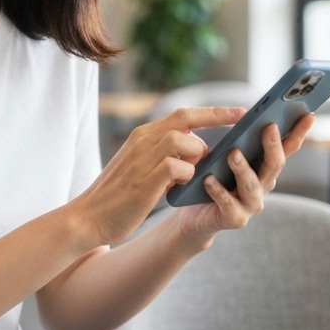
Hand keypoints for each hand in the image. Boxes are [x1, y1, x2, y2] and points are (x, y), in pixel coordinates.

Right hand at [69, 106, 245, 246]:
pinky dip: (186, 175)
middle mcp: (142, 140)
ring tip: (192, 172)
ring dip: (195, 154)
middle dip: (217, 116)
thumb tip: (199, 151)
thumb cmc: (119, 195)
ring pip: (181, 139)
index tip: (238, 111)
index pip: (182, 114)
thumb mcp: (143, 167)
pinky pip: (176, 167)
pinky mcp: (143, 180)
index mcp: (143, 135)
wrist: (88, 218)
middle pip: (185, 118)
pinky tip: (180, 187)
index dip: (211, 112)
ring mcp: (142, 159)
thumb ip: (167, 155)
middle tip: (241, 119)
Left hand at [174, 114, 314, 242]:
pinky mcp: (235, 218)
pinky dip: (218, 191)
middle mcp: (264, 186)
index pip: (287, 148)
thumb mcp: (226, 156)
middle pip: (274, 165)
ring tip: (233, 153)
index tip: (308, 116)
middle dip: (273, 146)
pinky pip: (228, 203)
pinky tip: (209, 179)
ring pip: (252, 185)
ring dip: (243, 169)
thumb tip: (245, 115)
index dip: (299, 133)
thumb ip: (239, 141)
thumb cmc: (213, 179)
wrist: (198, 215)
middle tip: (269, 126)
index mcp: (266, 168)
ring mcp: (251, 204)